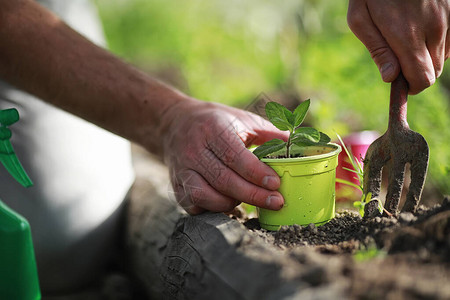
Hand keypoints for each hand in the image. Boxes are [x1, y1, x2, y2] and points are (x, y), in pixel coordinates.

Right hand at [161, 99, 288, 214]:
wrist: (176, 123)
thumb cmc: (217, 122)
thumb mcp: (243, 120)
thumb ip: (271, 134)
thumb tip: (302, 148)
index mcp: (213, 130)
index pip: (235, 156)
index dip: (257, 174)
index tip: (276, 184)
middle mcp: (194, 150)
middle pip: (224, 180)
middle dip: (253, 195)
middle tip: (277, 202)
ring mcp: (182, 169)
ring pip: (206, 196)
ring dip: (232, 203)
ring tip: (250, 200)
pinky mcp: (176, 184)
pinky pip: (194, 205)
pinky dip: (213, 209)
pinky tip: (229, 203)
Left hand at [347, 0, 449, 93]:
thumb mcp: (361, 20)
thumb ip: (378, 51)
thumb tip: (390, 77)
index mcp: (407, 36)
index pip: (422, 79)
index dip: (411, 87)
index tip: (400, 83)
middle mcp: (433, 29)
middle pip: (434, 72)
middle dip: (417, 74)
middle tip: (399, 61)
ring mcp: (448, 19)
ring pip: (444, 57)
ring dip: (426, 58)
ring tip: (407, 40)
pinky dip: (436, 44)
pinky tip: (420, 31)